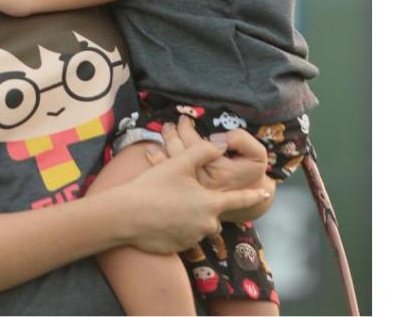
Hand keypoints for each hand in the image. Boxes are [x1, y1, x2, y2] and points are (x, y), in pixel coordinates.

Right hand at [123, 133, 268, 253]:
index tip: (266, 193)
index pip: (239, 199)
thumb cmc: (154, 187)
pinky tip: (161, 218)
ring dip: (192, 217)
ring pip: (200, 225)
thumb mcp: (179, 164)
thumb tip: (220, 145)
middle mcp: (207, 224)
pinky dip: (178, 227)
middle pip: (214, 214)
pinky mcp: (180, 248)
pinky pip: (186, 236)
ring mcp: (193, 238)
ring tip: (169, 205)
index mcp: (211, 203)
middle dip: (205, 205)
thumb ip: (203, 152)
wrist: (127, 215)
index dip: (253, 195)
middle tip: (182, 195)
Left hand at [161, 118, 266, 191]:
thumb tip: (217, 137)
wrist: (250, 202)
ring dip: (163, 146)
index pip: (195, 144)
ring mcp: (192, 191)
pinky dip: (157, 162)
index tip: (183, 120)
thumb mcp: (256, 154)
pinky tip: (152, 151)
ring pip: (170, 165)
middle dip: (172, 135)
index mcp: (218, 169)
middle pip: (179, 152)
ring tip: (163, 133)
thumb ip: (241, 140)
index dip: (186, 129)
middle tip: (170, 125)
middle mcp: (202, 181)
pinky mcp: (185, 196)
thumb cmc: (252, 174)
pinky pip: (167, 178)